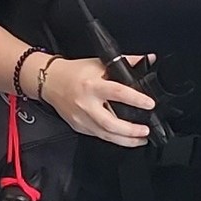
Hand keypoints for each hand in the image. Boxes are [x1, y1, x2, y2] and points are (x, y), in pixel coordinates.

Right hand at [35, 56, 152, 147]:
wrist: (50, 81)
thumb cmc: (74, 72)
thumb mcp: (99, 63)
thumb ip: (125, 62)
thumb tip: (146, 60)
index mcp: (92, 85)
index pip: (117, 93)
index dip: (135, 99)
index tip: (149, 104)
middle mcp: (86, 104)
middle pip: (110, 123)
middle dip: (130, 130)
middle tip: (146, 131)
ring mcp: (81, 118)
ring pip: (105, 135)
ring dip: (125, 140)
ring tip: (140, 139)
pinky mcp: (78, 126)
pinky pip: (98, 136)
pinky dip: (113, 139)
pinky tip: (124, 138)